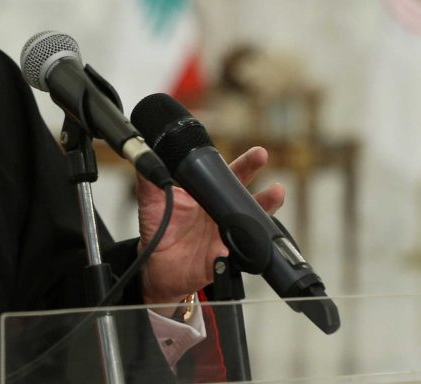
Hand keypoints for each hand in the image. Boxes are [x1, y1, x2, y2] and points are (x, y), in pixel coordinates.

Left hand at [135, 146, 285, 311]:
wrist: (156, 266)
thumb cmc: (159, 230)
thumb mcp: (152, 202)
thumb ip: (150, 179)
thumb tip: (143, 154)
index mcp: (207, 196)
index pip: (229, 176)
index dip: (245, 165)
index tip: (260, 153)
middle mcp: (221, 214)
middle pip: (248, 199)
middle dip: (265, 191)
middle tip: (277, 184)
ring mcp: (226, 235)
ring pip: (253, 225)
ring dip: (265, 212)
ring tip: (275, 198)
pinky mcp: (225, 257)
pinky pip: (241, 253)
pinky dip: (246, 246)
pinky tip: (249, 242)